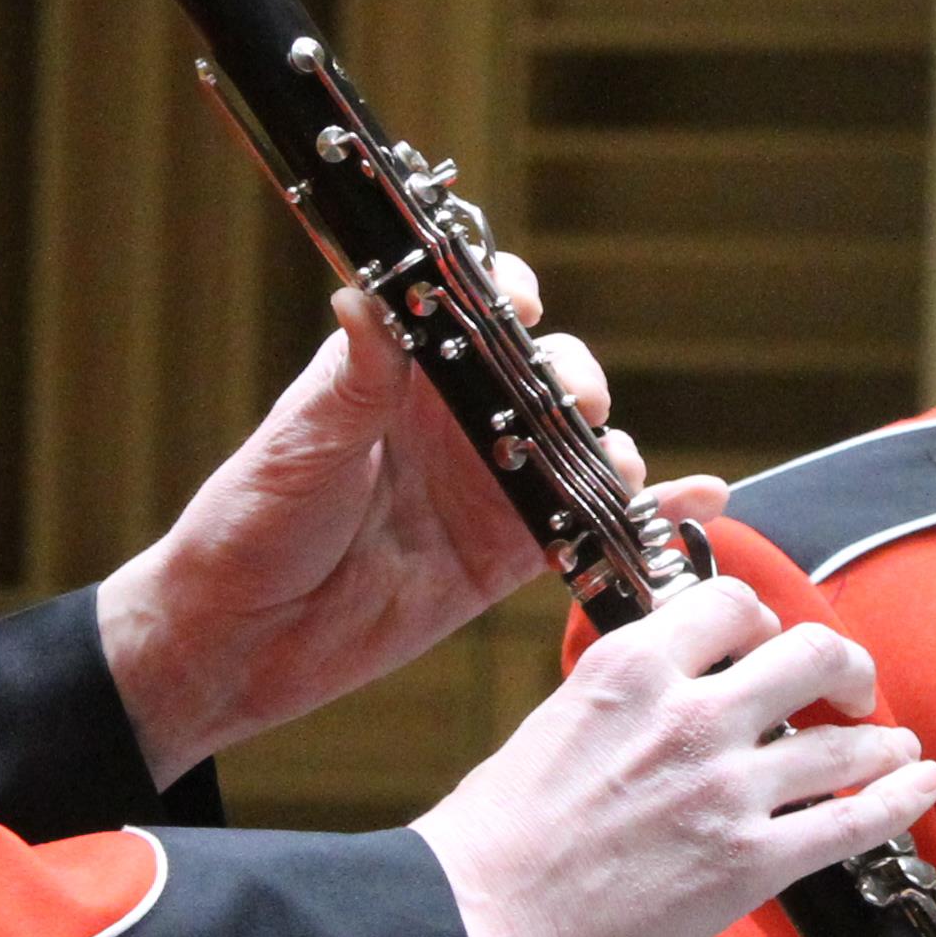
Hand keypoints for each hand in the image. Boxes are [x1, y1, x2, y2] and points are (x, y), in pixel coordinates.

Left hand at [91, 259, 720, 786]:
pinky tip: (700, 499)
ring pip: (580, 447)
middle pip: (548, 376)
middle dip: (573, 378)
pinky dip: (648, 514)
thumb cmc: (246, 526)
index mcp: (400, 375)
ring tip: (609, 464)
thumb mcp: (299, 445)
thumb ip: (353, 379)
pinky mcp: (507, 558)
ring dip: (610, 444)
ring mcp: (488, 489)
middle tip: (567, 400)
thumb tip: (369, 294)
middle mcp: (454, 424)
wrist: (235, 642)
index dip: (507, 297)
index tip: (519, 306)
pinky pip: (589, 527)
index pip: (473, 310)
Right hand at [413, 573, 935, 936]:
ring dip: (885, 740)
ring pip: (845, 740)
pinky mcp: (749, 863)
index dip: (765, 622)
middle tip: (849, 689)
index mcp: (634, 667)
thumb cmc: (499, 834)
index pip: (733, 605)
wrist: (484, 919)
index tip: (770, 646)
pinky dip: (899, 799)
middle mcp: (691, 714)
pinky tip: (917, 786)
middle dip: (844, 667)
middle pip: (810, 652)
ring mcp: (726, 789)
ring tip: (899, 748)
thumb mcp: (558, 720)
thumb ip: (627, 695)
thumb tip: (669, 689)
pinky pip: (853, 820)